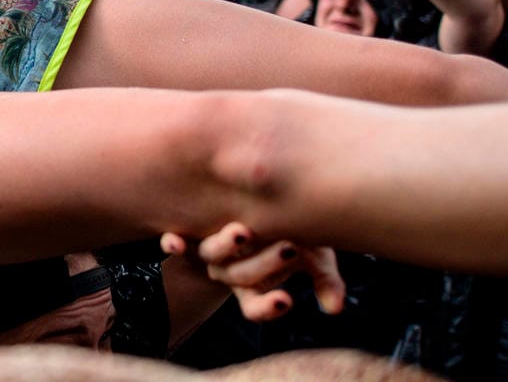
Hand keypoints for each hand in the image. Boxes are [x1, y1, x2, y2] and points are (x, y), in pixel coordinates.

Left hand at [166, 223, 345, 321]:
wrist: (257, 199)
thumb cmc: (291, 230)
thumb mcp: (314, 253)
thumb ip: (324, 278)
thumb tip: (334, 308)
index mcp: (255, 283)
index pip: (257, 307)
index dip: (269, 307)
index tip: (287, 299)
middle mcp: (229, 272)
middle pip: (241, 277)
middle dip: (265, 264)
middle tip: (289, 246)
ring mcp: (209, 254)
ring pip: (213, 258)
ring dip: (226, 247)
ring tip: (243, 231)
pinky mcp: (191, 234)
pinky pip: (177, 244)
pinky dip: (174, 244)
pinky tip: (173, 242)